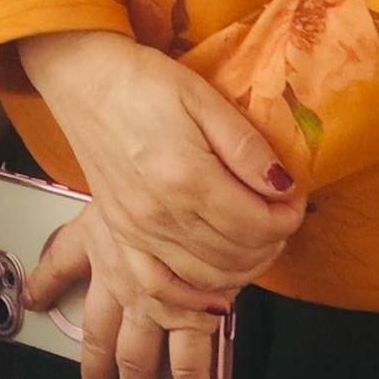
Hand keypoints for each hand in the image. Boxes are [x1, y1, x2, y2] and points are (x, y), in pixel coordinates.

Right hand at [18, 28, 303, 292]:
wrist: (84, 79)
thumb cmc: (143, 82)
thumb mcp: (203, 98)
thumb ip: (245, 146)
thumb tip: (284, 186)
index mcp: (187, 177)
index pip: (258, 225)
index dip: (288, 218)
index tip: (294, 198)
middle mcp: (161, 215)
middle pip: (237, 255)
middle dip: (272, 242)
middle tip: (280, 216)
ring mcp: (137, 230)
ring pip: (208, 277)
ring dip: (244, 268)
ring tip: (256, 240)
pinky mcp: (121, 234)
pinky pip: (160, 287)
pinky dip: (193, 299)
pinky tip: (214, 293)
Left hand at [21, 202, 233, 378]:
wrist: (192, 188)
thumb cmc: (159, 180)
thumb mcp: (108, 190)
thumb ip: (77, 227)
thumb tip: (42, 272)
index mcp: (100, 245)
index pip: (59, 267)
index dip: (44, 286)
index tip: (34, 300)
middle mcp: (122, 281)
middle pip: (100, 340)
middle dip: (100, 370)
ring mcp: (157, 303)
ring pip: (140, 361)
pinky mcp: (195, 315)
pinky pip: (192, 363)